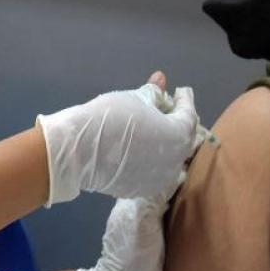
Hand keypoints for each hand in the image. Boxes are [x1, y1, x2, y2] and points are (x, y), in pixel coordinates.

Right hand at [37, 72, 201, 204]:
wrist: (80, 151)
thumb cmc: (111, 117)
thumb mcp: (135, 98)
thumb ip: (153, 92)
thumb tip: (161, 80)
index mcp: (178, 137)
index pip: (189, 115)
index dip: (185, 101)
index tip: (181, 90)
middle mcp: (175, 162)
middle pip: (182, 138)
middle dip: (177, 121)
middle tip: (168, 108)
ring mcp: (158, 179)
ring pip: (169, 157)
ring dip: (165, 141)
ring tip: (153, 127)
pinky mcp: (141, 189)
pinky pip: (152, 170)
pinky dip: (151, 157)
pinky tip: (140, 147)